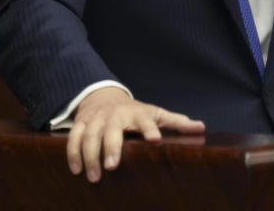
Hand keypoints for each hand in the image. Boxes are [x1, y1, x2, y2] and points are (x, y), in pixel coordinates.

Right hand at [67, 86, 204, 182]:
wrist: (104, 96)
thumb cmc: (135, 112)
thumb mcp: (156, 113)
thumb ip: (176, 122)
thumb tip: (201, 127)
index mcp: (137, 113)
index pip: (145, 120)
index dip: (150, 128)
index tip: (155, 139)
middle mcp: (115, 115)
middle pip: (111, 130)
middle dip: (111, 147)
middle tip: (112, 166)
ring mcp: (97, 119)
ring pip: (89, 136)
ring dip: (89, 155)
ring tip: (94, 176)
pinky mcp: (82, 124)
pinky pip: (73, 138)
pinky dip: (72, 153)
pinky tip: (76, 170)